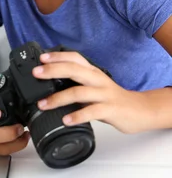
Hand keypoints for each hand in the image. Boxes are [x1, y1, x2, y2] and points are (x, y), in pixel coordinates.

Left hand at [33, 50, 153, 133]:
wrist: (140, 110)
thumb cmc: (112, 99)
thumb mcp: (94, 86)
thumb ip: (76, 83)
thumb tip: (50, 85)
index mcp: (93, 73)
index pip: (75, 58)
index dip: (58, 56)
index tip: (41, 58)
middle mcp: (98, 80)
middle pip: (74, 70)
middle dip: (53, 70)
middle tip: (36, 73)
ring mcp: (104, 94)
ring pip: (79, 92)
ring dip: (58, 98)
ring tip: (43, 104)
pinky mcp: (110, 109)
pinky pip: (92, 111)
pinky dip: (77, 115)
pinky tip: (66, 120)